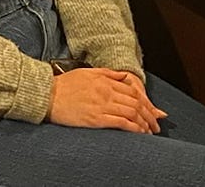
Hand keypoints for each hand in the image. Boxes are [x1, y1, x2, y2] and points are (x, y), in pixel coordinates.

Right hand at [47, 68, 164, 132]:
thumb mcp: (88, 72)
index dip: (147, 102)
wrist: (48, 95)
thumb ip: (109, 73)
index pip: (134, 92)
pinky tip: (139, 133)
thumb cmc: (66, 84)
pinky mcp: (96, 119)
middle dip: (149, 115)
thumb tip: (125, 77)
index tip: (154, 111)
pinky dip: (133, 128)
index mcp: (106, 80)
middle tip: (156, 124)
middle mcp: (107, 92)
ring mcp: (102, 105)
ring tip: (149, 131)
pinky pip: (120, 123)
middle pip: (136, 103)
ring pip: (131, 113)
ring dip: (144, 123)